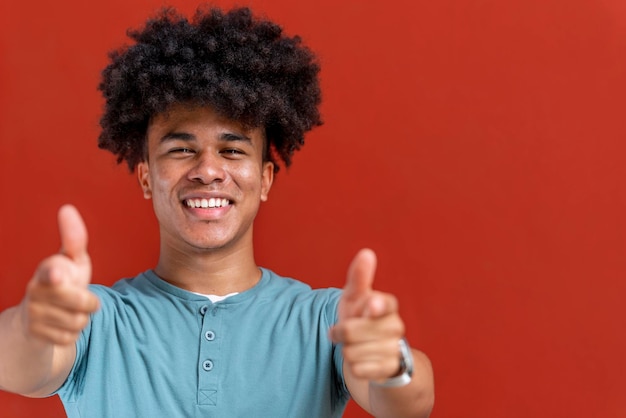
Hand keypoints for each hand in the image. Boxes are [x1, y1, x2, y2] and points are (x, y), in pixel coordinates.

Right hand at [21, 205, 98, 344]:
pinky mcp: (35, 335)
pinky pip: (70, 337)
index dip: (56, 274)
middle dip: (89, 303)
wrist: (39, 315)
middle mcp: (35, 291)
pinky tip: (62, 325)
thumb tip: (67, 209)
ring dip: (81, 318)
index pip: (52, 271)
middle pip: (80, 302)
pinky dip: (72, 333)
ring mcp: (33, 314)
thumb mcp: (73, 260)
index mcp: (47, 270)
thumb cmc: (64, 281)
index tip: (58, 274)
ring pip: (78, 322)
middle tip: (84, 298)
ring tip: (70, 311)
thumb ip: (74, 239)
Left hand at [329, 248, 404, 381]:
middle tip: (343, 332)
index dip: (376, 305)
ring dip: (347, 351)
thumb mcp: (355, 297)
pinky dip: (354, 367)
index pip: (384, 303)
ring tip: (356, 347)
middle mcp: (395, 326)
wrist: (372, 353)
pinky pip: (359, 370)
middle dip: (341, 333)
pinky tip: (362, 362)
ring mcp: (394, 349)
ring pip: (353, 352)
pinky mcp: (389, 370)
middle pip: (354, 331)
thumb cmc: (360, 319)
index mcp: (388, 305)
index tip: (370, 306)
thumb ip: (359, 277)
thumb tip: (367, 253)